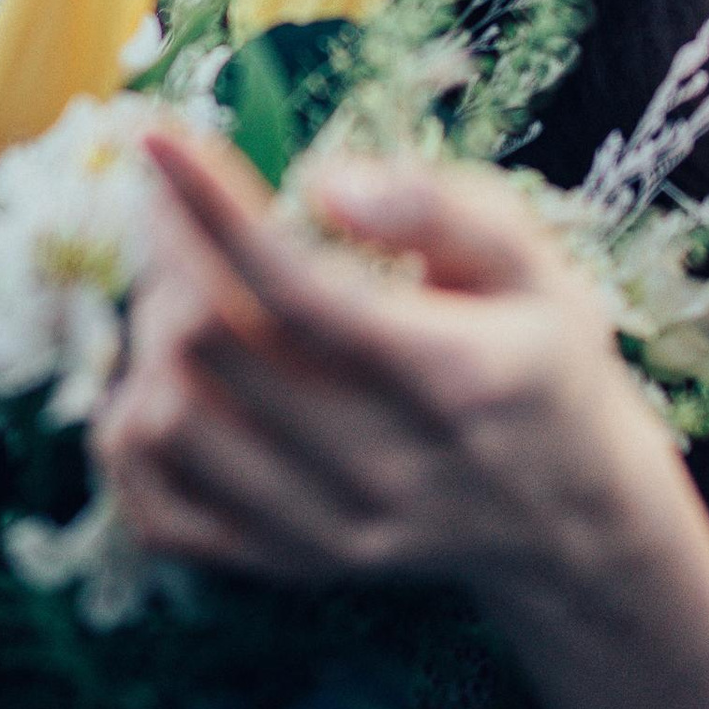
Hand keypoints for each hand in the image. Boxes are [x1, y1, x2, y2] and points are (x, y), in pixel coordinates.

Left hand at [97, 125, 677, 627]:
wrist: (574, 524)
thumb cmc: (541, 364)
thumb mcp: (533, 265)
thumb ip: (439, 208)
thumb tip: (321, 182)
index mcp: (452, 374)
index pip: (295, 285)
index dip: (211, 206)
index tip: (158, 140)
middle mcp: (386, 465)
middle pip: (210, 346)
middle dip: (173, 258)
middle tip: (184, 219)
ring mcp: (332, 531)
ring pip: (167, 426)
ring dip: (148, 343)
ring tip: (184, 300)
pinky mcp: (290, 568)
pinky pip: (157, 512)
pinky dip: (134, 437)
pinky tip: (169, 382)